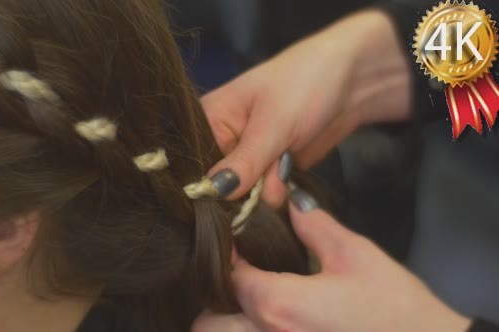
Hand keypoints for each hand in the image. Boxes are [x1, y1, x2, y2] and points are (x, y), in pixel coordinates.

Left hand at [193, 202, 471, 331]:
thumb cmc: (394, 306)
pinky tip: (275, 317)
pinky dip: (248, 330)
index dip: (228, 255)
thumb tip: (290, 200)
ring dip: (227, 320)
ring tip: (252, 299)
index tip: (238, 241)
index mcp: (277, 304)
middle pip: (207, 323)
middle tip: (240, 276)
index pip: (228, 276)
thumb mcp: (355, 255)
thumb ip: (314, 225)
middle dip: (215, 299)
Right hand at [203, 10, 411, 205]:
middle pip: (218, 187)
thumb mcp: (273, 123)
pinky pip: (264, 199)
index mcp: (208, 121)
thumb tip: (214, 193)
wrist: (352, 83)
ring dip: (267, 194)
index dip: (207, 187)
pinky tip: (289, 179)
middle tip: (269, 175)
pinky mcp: (269, 173)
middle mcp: (221, 144)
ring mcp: (246, 161)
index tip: (226, 200)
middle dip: (243, 193)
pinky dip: (278, 196)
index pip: (194, 165)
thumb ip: (245, 162)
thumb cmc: (304, 85)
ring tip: (285, 165)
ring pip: (244, 198)